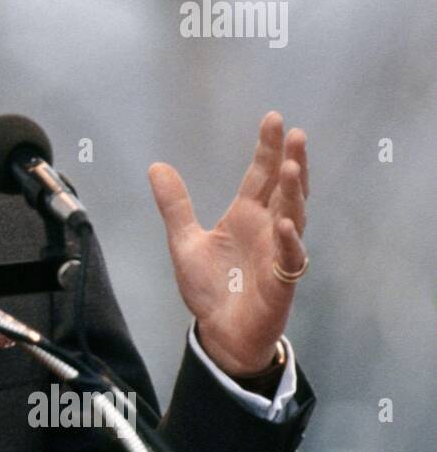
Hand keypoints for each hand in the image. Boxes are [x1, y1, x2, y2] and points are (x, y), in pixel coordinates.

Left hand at [148, 112, 307, 377]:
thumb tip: (156, 166)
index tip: (273, 119)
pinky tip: (283, 222)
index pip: (259, 175)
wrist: (219, 333)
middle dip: (290, 160)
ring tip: (292, 167)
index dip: (267, 149)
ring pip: (293, 216)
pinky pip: (289, 258)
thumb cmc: (211, 287)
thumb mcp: (184, 241)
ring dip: (294, 193)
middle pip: (284, 188)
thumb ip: (175, 205)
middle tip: (295, 132)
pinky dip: (288, 241)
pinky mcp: (281, 281)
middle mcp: (267, 229)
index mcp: (245, 216)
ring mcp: (277, 253)